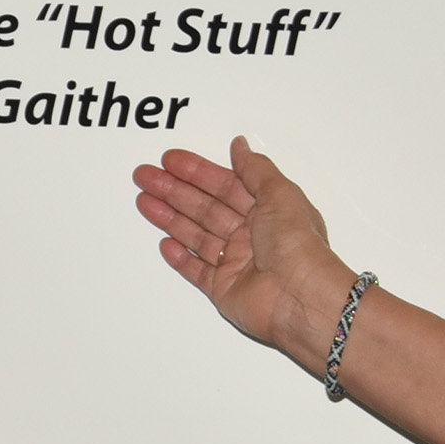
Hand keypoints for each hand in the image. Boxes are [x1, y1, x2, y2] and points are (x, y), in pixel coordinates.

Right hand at [131, 137, 353, 364]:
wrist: (299, 297)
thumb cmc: (298, 246)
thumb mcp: (279, 193)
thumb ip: (255, 169)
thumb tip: (241, 146)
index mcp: (266, 210)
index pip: (224, 185)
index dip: (196, 172)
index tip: (171, 161)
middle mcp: (251, 236)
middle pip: (203, 208)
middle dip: (173, 191)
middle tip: (146, 177)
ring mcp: (236, 263)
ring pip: (195, 235)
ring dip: (169, 218)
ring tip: (145, 202)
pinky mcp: (224, 289)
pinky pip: (196, 270)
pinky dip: (180, 258)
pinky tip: (166, 243)